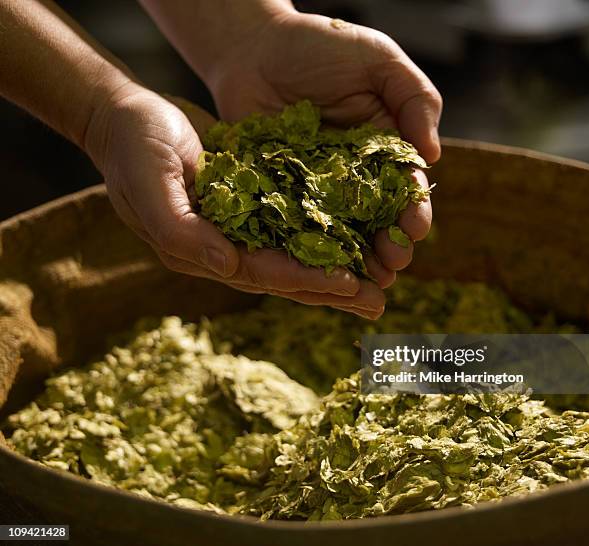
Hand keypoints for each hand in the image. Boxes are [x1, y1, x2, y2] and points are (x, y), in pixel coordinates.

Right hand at [85, 83, 384, 318]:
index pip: (260, 272)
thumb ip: (181, 231)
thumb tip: (228, 266)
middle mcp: (223, 248)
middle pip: (285, 275)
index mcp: (200, 252)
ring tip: (378, 283)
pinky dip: (324, 235)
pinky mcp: (251, 204)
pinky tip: (356, 240)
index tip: (348, 284)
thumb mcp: (147, 185)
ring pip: (294, 256)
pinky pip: (293, 226)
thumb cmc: (133, 148)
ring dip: (336, 270)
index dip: (304, 279)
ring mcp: (239, 228)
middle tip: (378, 302)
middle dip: (332, 289)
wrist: (128, 118)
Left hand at [204, 11, 439, 283]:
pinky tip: (318, 269)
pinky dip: (309, 249)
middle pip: (377, 219)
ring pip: (342, 231)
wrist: (253, 47)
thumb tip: (432, 155)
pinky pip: (297, 225)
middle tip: (393, 265)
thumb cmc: (320, 46)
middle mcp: (354, 176)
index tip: (415, 228)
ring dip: (355, 258)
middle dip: (389, 244)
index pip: (406, 187)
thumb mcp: (378, 60)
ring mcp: (317, 189)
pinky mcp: (282, 194)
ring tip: (366, 281)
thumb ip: (414, 99)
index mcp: (384, 148)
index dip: (413, 209)